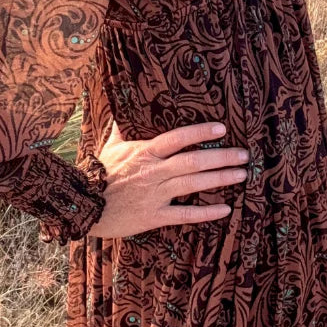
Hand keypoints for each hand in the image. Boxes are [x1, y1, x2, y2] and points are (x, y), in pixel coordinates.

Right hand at [86, 120, 247, 238]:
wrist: (82, 205)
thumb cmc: (97, 174)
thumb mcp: (109, 148)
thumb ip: (119, 129)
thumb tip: (120, 110)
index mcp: (144, 152)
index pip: (177, 137)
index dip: (200, 132)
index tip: (222, 128)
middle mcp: (153, 171)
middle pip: (193, 161)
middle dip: (222, 156)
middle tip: (244, 155)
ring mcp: (154, 194)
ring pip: (193, 184)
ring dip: (219, 178)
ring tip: (241, 174)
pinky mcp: (153, 216)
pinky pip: (184, 215)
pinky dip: (206, 213)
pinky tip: (226, 209)